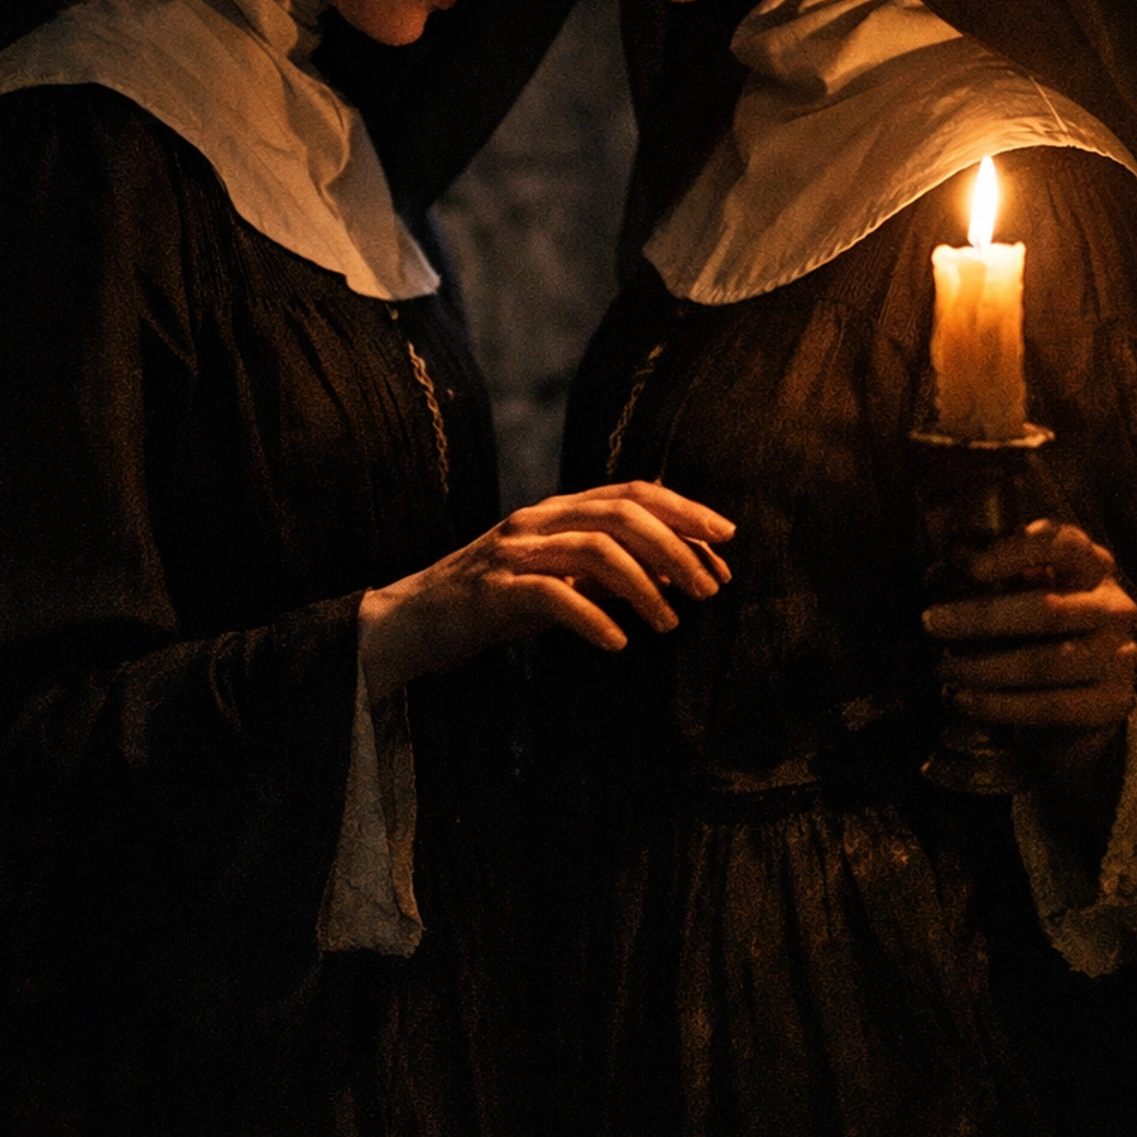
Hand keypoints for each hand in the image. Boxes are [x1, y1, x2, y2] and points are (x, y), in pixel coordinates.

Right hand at [358, 480, 733, 698]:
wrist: (410, 625)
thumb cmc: (492, 606)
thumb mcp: (559, 582)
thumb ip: (611, 573)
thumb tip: (681, 574)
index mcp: (556, 511)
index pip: (630, 493)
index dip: (682, 508)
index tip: (726, 537)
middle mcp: (536, 521)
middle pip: (620, 514)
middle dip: (676, 546)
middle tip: (712, 588)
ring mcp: (512, 552)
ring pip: (594, 549)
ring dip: (644, 586)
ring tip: (671, 624)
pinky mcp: (491, 591)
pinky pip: (552, 595)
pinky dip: (592, 617)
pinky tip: (618, 643)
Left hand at [922, 520, 1136, 817]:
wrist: (1082, 695)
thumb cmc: (1039, 627)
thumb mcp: (1020, 591)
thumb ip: (987, 576)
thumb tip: (939, 574)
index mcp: (1090, 564)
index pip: (1061, 544)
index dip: (1013, 551)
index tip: (966, 566)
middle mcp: (1114, 606)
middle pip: (1048, 609)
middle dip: (982, 616)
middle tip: (930, 621)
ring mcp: (1119, 655)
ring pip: (1045, 663)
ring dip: (984, 668)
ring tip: (941, 667)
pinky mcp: (1113, 702)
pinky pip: (1050, 707)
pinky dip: (997, 706)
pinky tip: (961, 699)